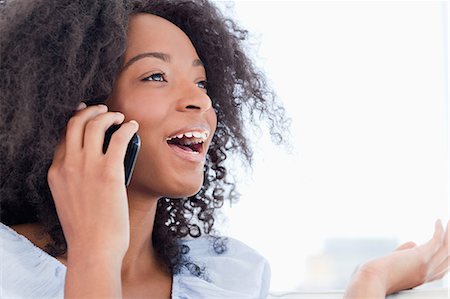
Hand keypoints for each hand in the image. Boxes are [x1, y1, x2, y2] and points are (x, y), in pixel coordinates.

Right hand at [47, 102, 138, 258]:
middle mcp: (68, 165)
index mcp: (55, 172)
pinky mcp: (109, 171)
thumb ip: (74, 181)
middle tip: (102, 109)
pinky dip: (127, 128)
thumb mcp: (69, 201)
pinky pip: (118, 138)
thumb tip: (93, 168)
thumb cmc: (86, 231)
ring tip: (119, 116)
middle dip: (89, 111)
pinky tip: (132, 127)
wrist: (93, 249)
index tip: (85, 116)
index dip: (75, 122)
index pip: (63, 137)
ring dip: (108, 115)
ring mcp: (87, 167)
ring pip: (95, 125)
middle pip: (75, 123)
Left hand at [345, 220, 448, 297]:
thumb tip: (413, 243)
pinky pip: (437, 242)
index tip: (448, 245)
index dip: (448, 257)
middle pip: (449, 258)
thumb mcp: (396, 263)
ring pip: (447, 248)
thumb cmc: (379, 273)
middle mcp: (428, 274)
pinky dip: (439, 230)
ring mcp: (426, 267)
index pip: (442, 269)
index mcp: (422, 278)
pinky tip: (438, 221)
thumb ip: (406, 253)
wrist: (373, 279)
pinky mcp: (421, 258)